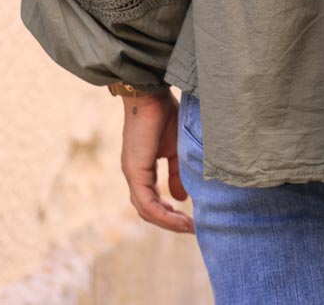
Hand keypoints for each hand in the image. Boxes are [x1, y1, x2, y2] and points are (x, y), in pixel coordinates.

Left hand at [119, 89, 194, 232]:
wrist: (151, 94)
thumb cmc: (164, 114)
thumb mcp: (175, 149)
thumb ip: (177, 173)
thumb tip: (181, 199)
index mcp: (142, 170)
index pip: (152, 201)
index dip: (169, 213)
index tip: (189, 220)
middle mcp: (134, 175)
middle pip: (148, 210)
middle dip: (169, 222)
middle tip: (190, 228)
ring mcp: (132, 174)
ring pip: (146, 210)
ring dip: (167, 221)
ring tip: (187, 226)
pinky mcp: (134, 171)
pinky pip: (146, 202)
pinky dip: (162, 213)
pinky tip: (178, 217)